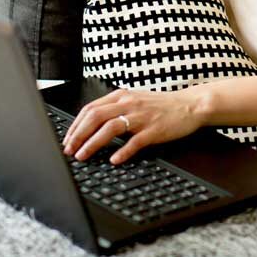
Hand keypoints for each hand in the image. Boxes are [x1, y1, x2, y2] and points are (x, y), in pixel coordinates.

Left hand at [61, 87, 204, 163]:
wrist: (190, 105)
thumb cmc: (161, 106)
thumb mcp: (135, 100)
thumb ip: (115, 108)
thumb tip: (91, 124)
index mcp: (121, 96)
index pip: (90, 108)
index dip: (75, 125)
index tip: (67, 139)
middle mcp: (129, 103)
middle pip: (95, 117)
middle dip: (78, 135)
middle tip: (69, 150)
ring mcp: (141, 116)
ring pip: (110, 128)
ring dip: (93, 143)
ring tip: (83, 156)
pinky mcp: (154, 130)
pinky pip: (134, 141)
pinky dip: (122, 151)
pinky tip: (114, 160)